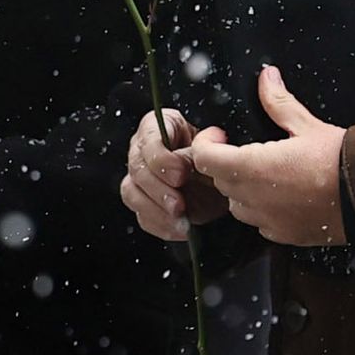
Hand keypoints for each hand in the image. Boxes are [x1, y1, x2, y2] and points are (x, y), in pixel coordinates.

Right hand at [122, 109, 225, 238]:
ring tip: (179, 219)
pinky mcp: (143, 202)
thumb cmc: (214, 160)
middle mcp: (142, 150)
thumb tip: (199, 151)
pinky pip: (141, 215)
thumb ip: (200, 151)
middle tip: (178, 205)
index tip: (182, 175)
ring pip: (132, 192)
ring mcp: (139, 177)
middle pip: (137, 169)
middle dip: (158, 190)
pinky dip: (160, 225)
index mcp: (157, 127)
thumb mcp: (211, 149)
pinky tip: (178, 228)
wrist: (222, 183)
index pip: (149, 140)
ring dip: (155, 210)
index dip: (162, 160)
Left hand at [190, 66, 348, 247]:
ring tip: (264, 171)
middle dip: (225, 161)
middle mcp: (254, 198)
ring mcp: (268, 220)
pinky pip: (259, 222)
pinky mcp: (284, 235)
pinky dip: (262, 208)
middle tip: (243, 147)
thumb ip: (278, 102)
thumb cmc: (342, 161)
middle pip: (219, 180)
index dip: (206, 142)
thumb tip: (266, 78)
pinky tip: (283, 194)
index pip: (204, 158)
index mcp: (253, 167)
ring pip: (236, 204)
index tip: (220, 134)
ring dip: (241, 187)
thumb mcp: (307, 125)